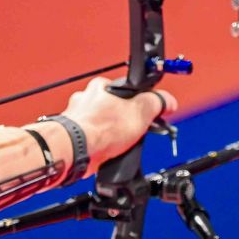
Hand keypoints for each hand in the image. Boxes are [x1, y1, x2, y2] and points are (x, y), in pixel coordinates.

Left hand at [60, 78, 177, 172]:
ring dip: (110, 136)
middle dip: (123, 122)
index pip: (127, 91)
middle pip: (113, 109)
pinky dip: (98, 147)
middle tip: (132, 133)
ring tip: (117, 145)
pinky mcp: (72, 136)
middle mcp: (86, 99)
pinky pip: (91, 141)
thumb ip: (156, 102)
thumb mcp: (141, 111)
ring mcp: (77, 118)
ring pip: (101, 126)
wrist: (74, 151)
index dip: (140, 104)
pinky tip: (104, 152)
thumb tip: (167, 101)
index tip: (147, 116)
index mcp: (102, 86)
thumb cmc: (100, 129)